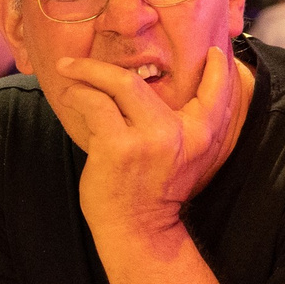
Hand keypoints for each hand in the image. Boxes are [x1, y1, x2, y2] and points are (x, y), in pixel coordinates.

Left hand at [51, 46, 242, 243]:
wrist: (139, 231)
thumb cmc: (153, 192)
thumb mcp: (183, 159)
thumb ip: (181, 127)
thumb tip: (155, 92)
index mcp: (200, 135)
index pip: (217, 94)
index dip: (218, 70)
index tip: (213, 52)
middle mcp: (178, 132)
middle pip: (139, 80)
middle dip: (101, 66)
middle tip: (75, 61)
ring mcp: (147, 138)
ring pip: (116, 85)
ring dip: (84, 76)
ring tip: (66, 76)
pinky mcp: (119, 147)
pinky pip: (94, 105)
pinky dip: (78, 96)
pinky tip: (69, 96)